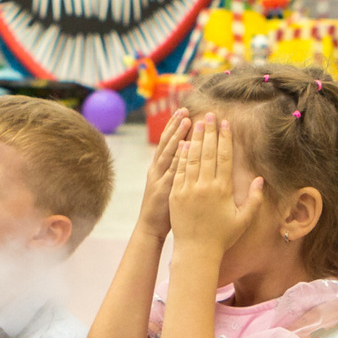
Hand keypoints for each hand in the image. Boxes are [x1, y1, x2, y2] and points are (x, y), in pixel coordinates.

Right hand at [137, 110, 189, 239]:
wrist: (149, 228)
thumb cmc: (164, 209)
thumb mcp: (167, 186)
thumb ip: (175, 171)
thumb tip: (188, 156)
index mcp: (158, 168)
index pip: (165, 142)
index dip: (173, 127)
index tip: (183, 112)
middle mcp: (156, 169)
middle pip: (165, 142)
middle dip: (175, 125)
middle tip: (185, 109)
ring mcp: (159, 178)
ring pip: (168, 152)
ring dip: (177, 135)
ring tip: (187, 120)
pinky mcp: (164, 189)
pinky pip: (173, 169)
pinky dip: (179, 157)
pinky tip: (186, 146)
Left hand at [167, 113, 263, 254]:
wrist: (196, 251)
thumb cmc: (222, 237)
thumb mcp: (243, 219)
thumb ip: (254, 199)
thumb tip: (260, 179)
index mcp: (222, 190)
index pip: (224, 157)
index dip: (225, 138)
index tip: (225, 123)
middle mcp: (205, 186)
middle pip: (208, 152)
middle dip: (209, 132)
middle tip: (209, 115)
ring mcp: (188, 189)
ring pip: (192, 158)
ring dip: (195, 139)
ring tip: (196, 123)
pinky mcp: (176, 195)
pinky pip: (179, 171)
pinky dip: (182, 156)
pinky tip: (184, 143)